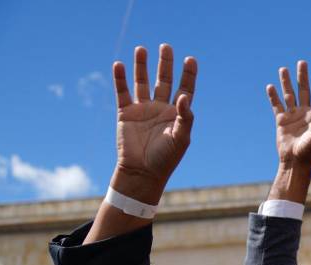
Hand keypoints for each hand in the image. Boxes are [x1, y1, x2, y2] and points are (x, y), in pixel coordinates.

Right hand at [110, 44, 197, 203]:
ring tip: (142, 49)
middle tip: (166, 46)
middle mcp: (160, 108)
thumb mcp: (181, 138)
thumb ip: (185, 117)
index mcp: (177, 114)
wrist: (142, 172)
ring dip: (141, 66)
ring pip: (142, 82)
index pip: (184, 89)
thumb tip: (185, 97)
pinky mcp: (125, 112)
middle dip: (165, 63)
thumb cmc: (166, 158)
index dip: (188, 75)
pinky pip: (122, 92)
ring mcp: (142, 109)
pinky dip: (120, 78)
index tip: (191, 59)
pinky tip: (120, 64)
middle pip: (164, 80)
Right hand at [267, 61, 310, 168]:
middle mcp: (305, 113)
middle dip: (303, 77)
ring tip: (283, 69)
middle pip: (304, 90)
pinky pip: (276, 106)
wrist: (295, 162)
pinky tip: (270, 86)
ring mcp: (293, 116)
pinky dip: (273, 96)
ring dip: (286, 82)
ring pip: (289, 95)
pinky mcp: (281, 121)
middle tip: (302, 62)